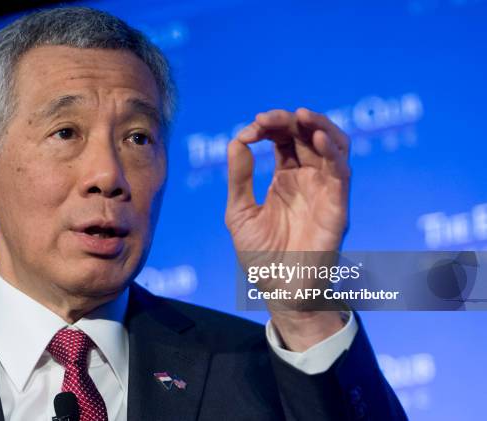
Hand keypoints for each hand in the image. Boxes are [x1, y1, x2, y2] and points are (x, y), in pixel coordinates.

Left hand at [225, 108, 349, 350]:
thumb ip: (240, 178)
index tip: (251, 129)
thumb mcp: (240, 213)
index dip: (269, 126)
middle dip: (289, 120)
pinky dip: (333, 151)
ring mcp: (324, 190)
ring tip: (300, 116)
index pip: (283, 138)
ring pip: (333, 144)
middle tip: (267, 118)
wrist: (279, 291)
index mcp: (285, 178)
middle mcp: (308, 179)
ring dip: (318, 125)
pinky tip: (316, 138)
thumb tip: (237, 140)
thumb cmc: (260, 257)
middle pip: (306, 134)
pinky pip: (342, 172)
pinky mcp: (337, 205)